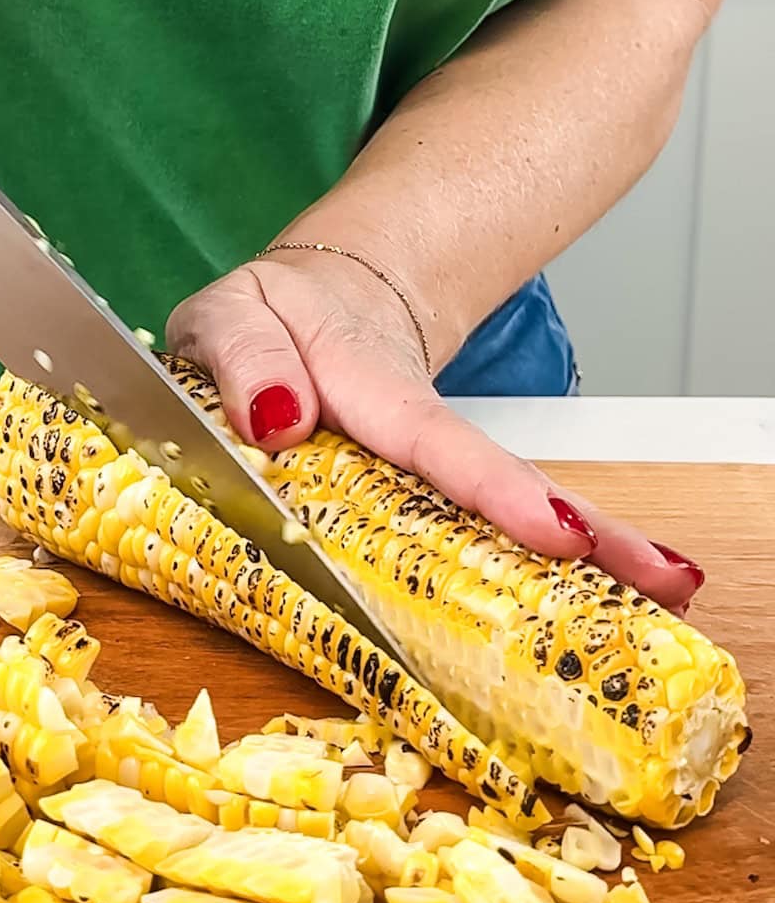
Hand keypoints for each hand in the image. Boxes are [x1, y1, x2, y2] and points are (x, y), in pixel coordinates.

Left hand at [167, 248, 702, 609]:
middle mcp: (420, 436)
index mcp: (373, 389)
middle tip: (670, 577)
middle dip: (599, 532)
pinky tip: (597, 596)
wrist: (317, 306)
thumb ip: (245, 359)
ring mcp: (430, 474)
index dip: (498, 492)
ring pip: (511, 517)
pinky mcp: (427, 503)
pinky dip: (540, 569)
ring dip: (596, 554)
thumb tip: (275, 421)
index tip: (561, 533)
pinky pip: (480, 537)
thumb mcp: (233, 316)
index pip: (439, 445)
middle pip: (515, 486)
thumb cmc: (269, 320)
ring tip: (668, 584)